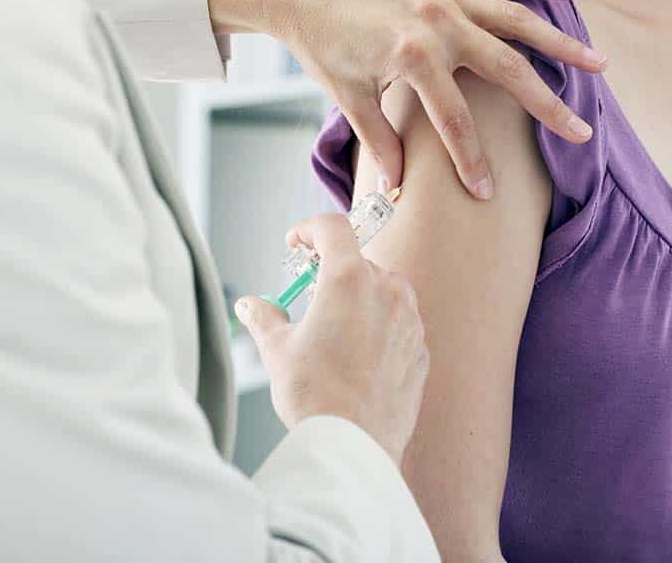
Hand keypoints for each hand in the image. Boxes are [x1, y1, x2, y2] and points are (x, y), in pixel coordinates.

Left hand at [208, 0, 605, 199]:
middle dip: (547, 106)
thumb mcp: (347, 96)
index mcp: (412, 57)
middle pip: (507, 72)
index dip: (472, 161)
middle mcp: (438, 22)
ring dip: (561, 44)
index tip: (489, 193)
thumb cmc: (322, 43)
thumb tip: (397, 188)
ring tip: (599, 65)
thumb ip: (379, 140)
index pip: (455, 121)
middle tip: (580, 133)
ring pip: (519, 22)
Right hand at [233, 213, 427, 465]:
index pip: (333, 227)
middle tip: (308, 295)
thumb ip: (263, 317)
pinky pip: (399, 324)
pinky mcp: (420, 348)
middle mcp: (386, 290)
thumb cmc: (316, 396)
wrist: (354, 445)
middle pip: (357, 261)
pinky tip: (357, 356)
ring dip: (359, 298)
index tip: (296, 243)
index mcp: (348, 279)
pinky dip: (379, 328)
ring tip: (333, 331)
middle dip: (331, 272)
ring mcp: (410, 319)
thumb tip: (250, 306)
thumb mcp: (277, 350)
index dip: (310, 229)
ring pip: (383, 291)